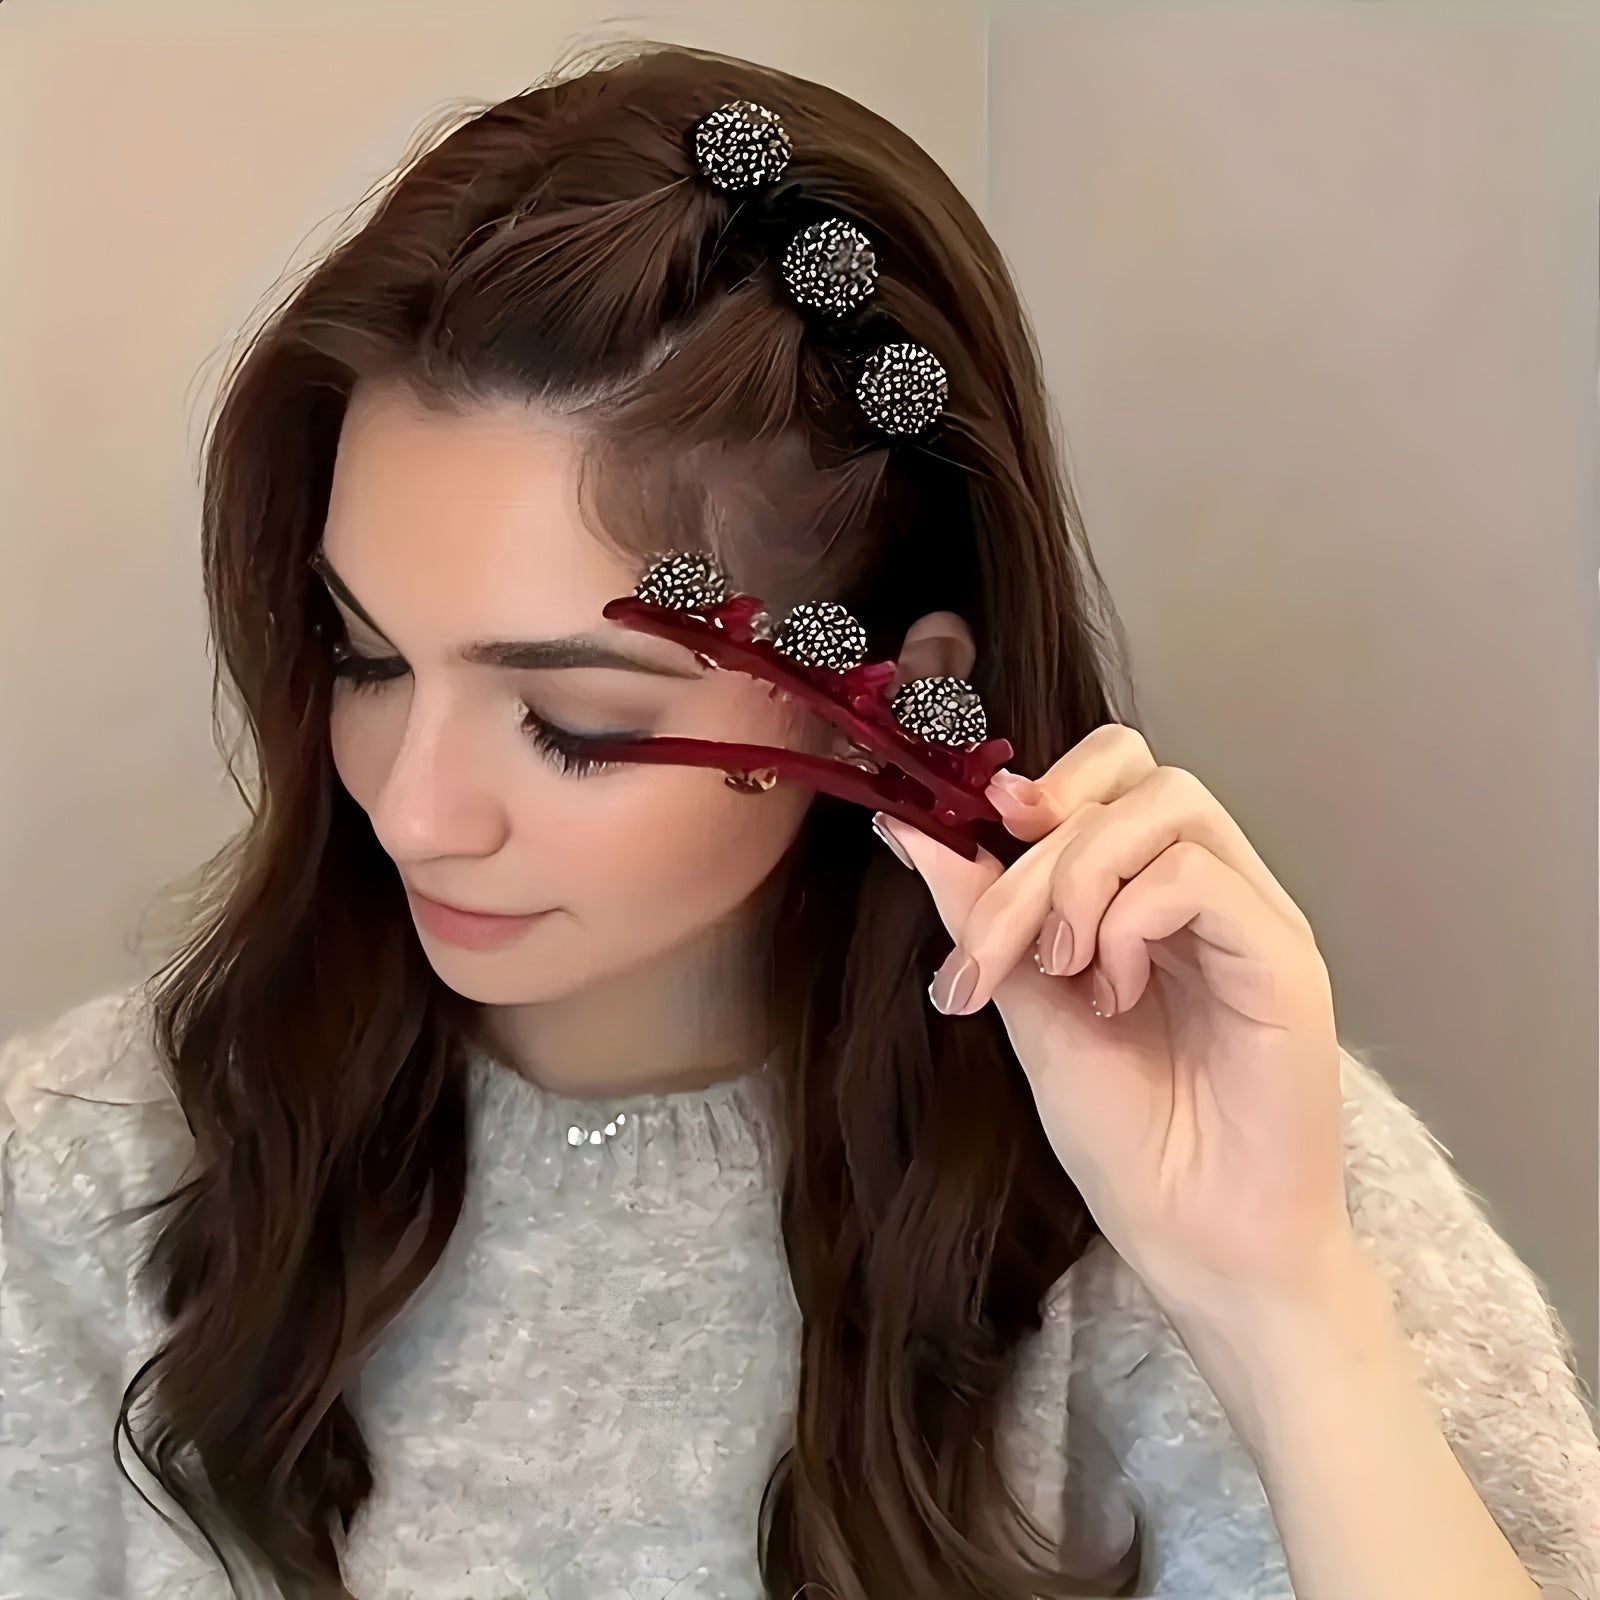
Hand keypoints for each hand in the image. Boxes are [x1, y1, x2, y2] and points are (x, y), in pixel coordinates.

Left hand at [876, 724, 1352, 1317]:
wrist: (1198, 1246)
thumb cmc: (1128, 1141)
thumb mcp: (1027, 1009)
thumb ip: (983, 918)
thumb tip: (908, 830)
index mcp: (1154, 893)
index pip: (1107, 773)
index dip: (1035, 785)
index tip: (966, 831)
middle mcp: (1214, 888)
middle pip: (1137, 767)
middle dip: (1041, 837)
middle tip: (995, 933)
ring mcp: (1255, 918)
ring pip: (1167, 805)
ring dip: (1078, 878)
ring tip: (1059, 969)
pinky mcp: (1285, 959)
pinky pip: (1194, 878)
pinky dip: (1125, 922)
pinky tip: (1110, 994)